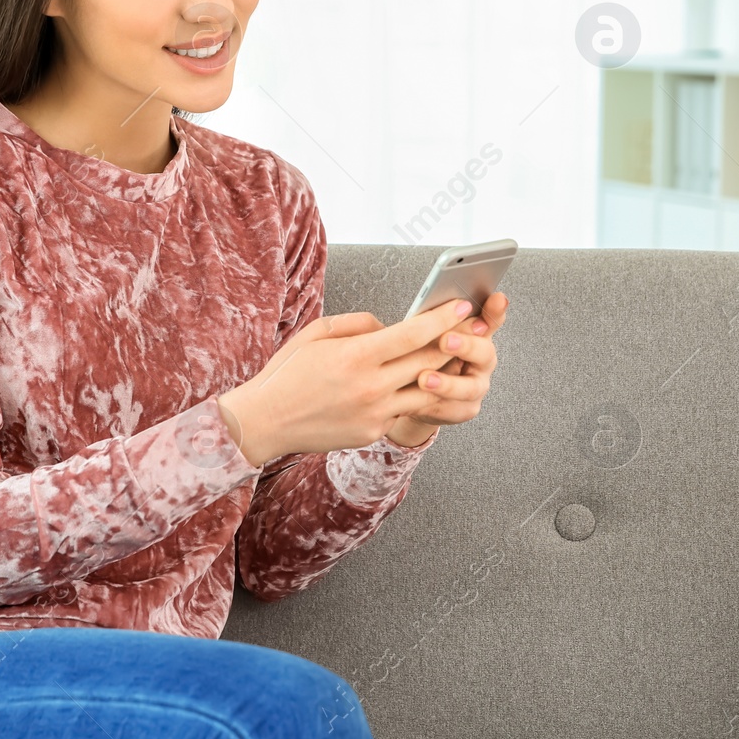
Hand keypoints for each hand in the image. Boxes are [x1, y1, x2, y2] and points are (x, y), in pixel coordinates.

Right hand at [216, 297, 475, 466]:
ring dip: (444, 373)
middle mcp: (371, 387)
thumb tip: (391, 327)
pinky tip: (421, 383)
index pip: (413, 334)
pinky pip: (403, 409)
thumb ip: (360, 324)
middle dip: (454, 342)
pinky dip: (413, 394)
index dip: (442, 318)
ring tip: (457, 357)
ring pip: (426, 391)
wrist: (266, 421)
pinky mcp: (373, 432)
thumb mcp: (318, 332)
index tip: (462, 306)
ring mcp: (375, 414)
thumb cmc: (289, 370)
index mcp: (356, 356)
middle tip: (473, 328)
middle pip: (428, 362)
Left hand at [388, 291, 507, 445]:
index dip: (495, 310)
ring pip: (469, 387)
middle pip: (484, 352)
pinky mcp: (465, 409)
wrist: (411, 393)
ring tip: (424, 378)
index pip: (491, 319)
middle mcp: (482, 360)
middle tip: (445, 340)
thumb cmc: (420, 353)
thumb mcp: (423, 333)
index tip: (497, 298)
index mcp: (475, 334)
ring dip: (447, 383)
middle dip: (466, 345)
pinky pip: (454, 409)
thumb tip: (420, 310)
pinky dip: (434, 404)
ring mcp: (476, 386)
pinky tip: (416, 401)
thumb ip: (428, 320)